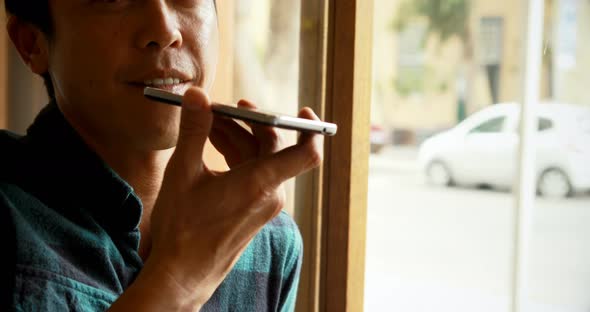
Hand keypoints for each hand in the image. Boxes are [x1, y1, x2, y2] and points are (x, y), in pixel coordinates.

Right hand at [135, 87, 321, 309]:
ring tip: (206, 124)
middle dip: (248, 123)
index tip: (304, 110)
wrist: (183, 274)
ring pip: (260, 159)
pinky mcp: (254, 210)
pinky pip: (253, 174)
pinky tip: (212, 146)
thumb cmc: (182, 228)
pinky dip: (237, 157)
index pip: (306, 154)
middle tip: (220, 108)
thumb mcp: (182, 173)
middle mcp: (270, 194)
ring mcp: (264, 204)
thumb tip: (197, 94)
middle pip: (273, 146)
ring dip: (237, 138)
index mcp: (260, 183)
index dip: (312, 129)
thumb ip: (193, 130)